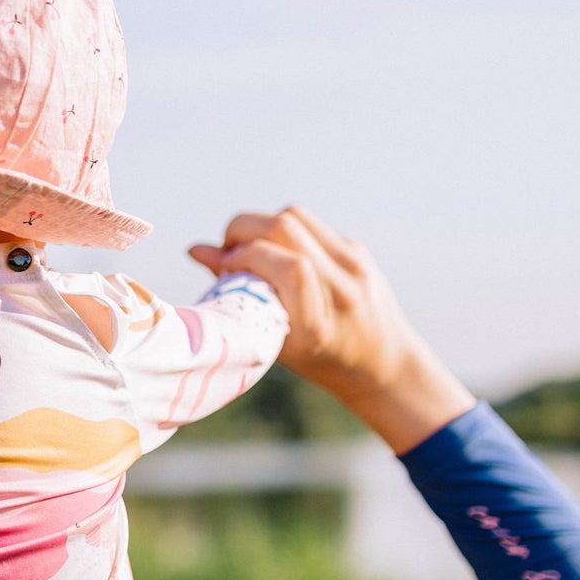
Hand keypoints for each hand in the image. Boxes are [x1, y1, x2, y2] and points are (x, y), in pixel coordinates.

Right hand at [189, 206, 473, 453]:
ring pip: (295, 216)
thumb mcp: (276, 340)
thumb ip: (237, 295)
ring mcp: (354, 264)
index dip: (246, 256)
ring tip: (250, 247)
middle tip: (229, 249)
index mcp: (320, 324)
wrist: (384, 363)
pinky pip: (309, 223)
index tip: (226, 268)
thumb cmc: (321, 360)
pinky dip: (283, 231)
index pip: (288, 266)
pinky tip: (277, 252)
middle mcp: (342, 290)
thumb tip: (196, 249)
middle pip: (285, 226)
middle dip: (243, 227)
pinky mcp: (357, 249)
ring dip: (262, 224)